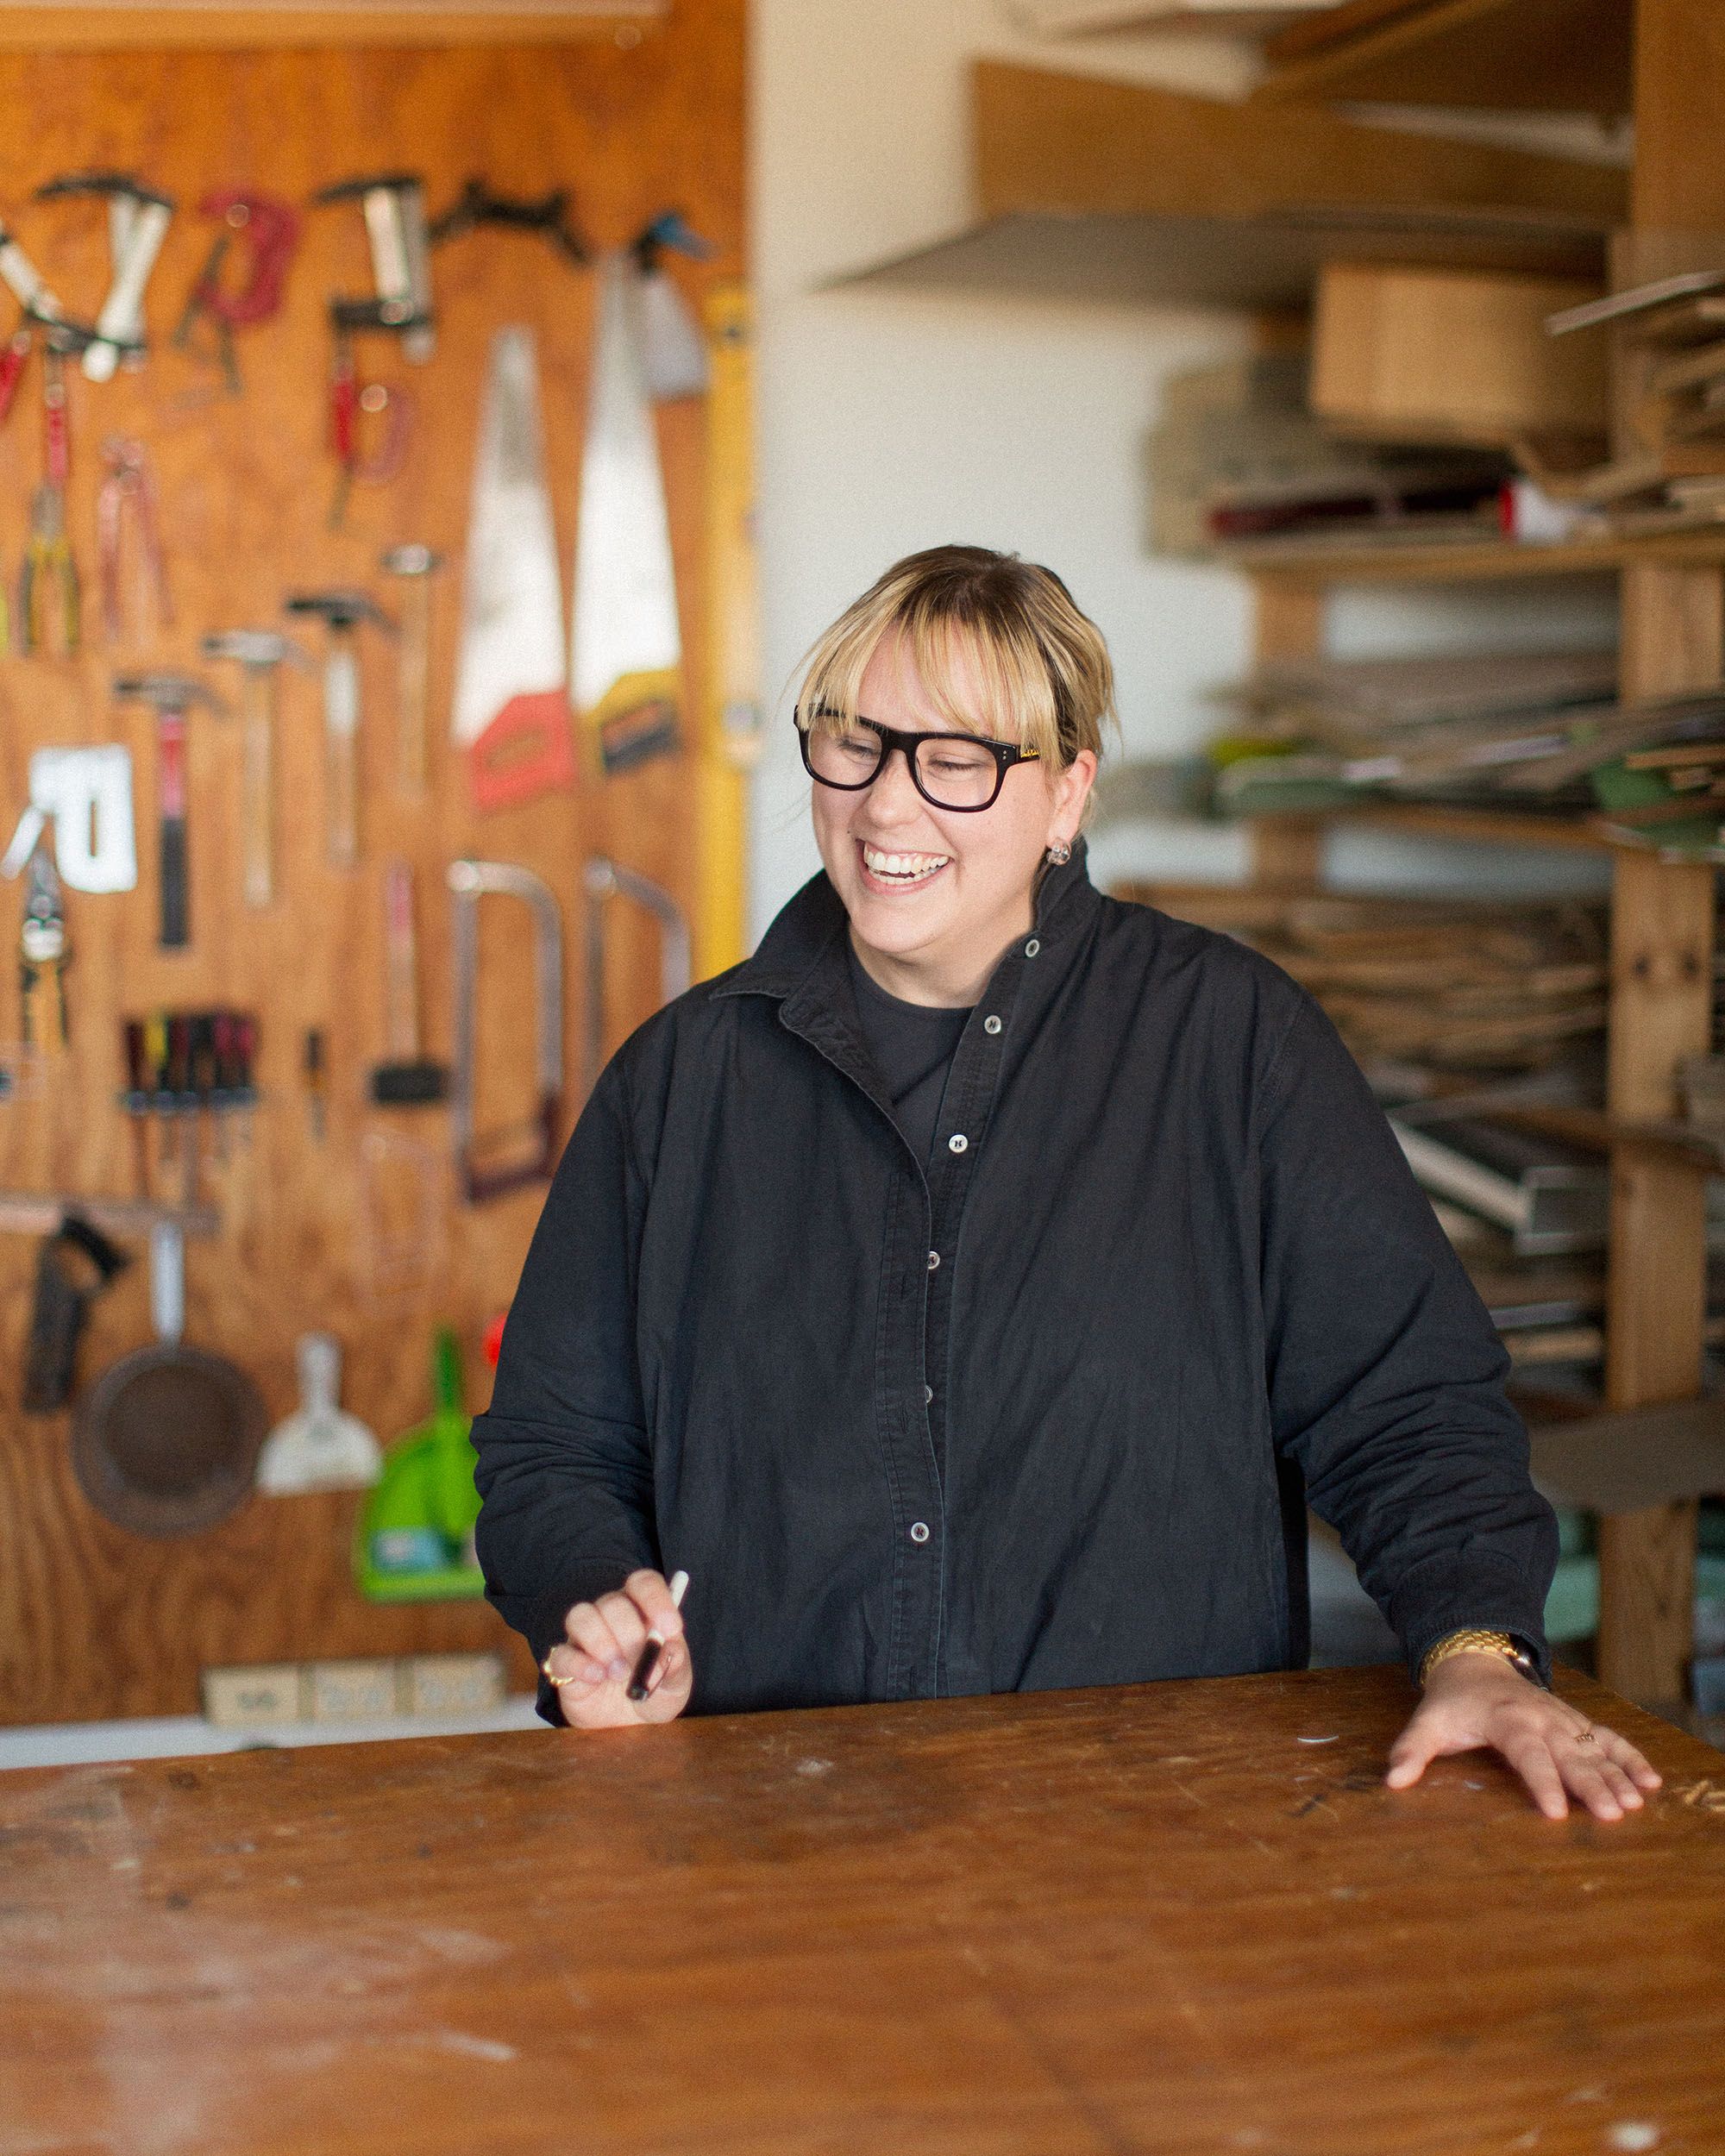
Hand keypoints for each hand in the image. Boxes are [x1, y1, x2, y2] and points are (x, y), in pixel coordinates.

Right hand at [541, 1569, 691, 1729]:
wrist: (630, 1726)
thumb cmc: (655, 1692)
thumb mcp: (676, 1684)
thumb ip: (675, 1664)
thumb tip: (667, 1650)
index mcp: (642, 1610)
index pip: (643, 1583)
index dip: (656, 1599)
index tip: (670, 1627)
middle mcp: (611, 1616)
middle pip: (613, 1603)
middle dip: (630, 1632)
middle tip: (641, 1661)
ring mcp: (585, 1638)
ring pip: (581, 1616)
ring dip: (602, 1643)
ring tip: (619, 1673)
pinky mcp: (565, 1664)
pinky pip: (561, 1653)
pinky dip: (579, 1664)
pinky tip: (597, 1677)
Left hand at [1385, 1651, 1662, 1820]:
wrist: (1476, 1664)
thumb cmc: (1454, 1702)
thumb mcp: (1428, 1722)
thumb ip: (1411, 1750)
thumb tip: (1392, 1781)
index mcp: (1507, 1719)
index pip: (1527, 1753)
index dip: (1542, 1781)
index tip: (1556, 1812)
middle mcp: (1542, 1718)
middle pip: (1570, 1754)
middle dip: (1591, 1784)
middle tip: (1611, 1815)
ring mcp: (1564, 1720)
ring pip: (1594, 1748)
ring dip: (1617, 1775)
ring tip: (1635, 1803)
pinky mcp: (1577, 1723)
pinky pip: (1609, 1739)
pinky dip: (1631, 1758)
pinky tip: (1651, 1782)